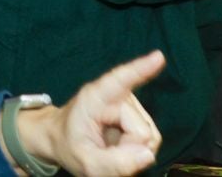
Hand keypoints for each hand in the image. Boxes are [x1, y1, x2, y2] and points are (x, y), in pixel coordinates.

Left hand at [22, 51, 164, 176]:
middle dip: (129, 149)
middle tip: (105, 152)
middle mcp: (117, 95)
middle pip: (142, 131)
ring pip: (149, 137)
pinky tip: (119, 146)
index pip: (121, 80)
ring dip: (133, 150)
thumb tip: (148, 155)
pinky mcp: (138, 114)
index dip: (141, 69)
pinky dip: (137, 150)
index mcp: (95, 98)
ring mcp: (130, 104)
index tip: (158, 57)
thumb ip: (116, 163)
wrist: (63, 139)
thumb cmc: (70, 146)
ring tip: (110, 148)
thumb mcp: (86, 163)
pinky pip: (150, 139)